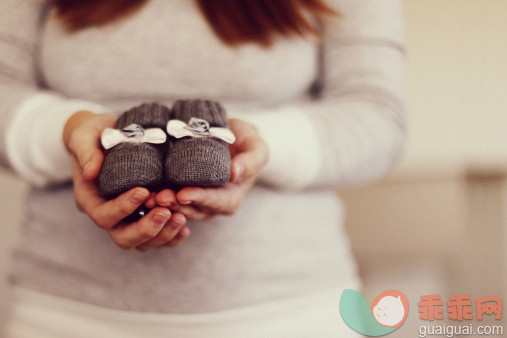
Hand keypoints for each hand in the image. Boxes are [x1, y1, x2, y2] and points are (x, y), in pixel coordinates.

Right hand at [64, 111, 189, 249]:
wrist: (106, 134)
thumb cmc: (93, 134)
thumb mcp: (84, 135)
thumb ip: (86, 151)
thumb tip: (91, 172)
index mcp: (90, 199)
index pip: (104, 215)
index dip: (123, 208)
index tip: (143, 191)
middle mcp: (108, 214)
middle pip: (123, 237)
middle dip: (146, 228)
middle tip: (166, 211)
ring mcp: (127, 219)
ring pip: (143, 242)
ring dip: (163, 234)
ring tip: (181, 218)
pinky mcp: (143, 216)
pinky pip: (157, 237)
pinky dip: (171, 236)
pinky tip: (185, 228)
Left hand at [156, 118, 268, 219]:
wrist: (232, 136)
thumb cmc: (247, 141)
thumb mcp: (257, 147)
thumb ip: (252, 160)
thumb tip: (236, 173)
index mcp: (231, 198)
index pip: (216, 202)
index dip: (199, 199)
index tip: (183, 193)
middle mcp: (212, 205)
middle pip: (193, 209)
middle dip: (175, 204)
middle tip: (158, 197)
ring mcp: (195, 202)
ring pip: (178, 208)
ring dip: (163, 204)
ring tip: (148, 196)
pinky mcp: (181, 193)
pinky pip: (169, 200)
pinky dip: (157, 198)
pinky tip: (144, 193)